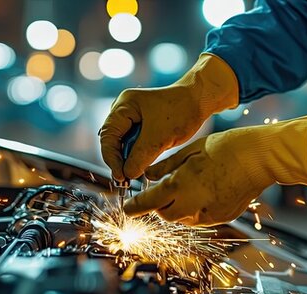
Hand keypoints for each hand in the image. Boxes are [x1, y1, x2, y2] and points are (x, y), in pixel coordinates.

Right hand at [99, 54, 238, 180]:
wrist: (199, 100)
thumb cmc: (181, 111)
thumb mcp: (160, 138)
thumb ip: (140, 157)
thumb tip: (127, 174)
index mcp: (124, 105)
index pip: (107, 136)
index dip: (111, 158)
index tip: (121, 176)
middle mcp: (123, 109)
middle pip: (112, 140)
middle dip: (118, 160)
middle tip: (126, 179)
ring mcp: (131, 116)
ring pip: (122, 143)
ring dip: (127, 158)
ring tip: (133, 174)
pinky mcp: (140, 124)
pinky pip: (132, 142)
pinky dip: (135, 154)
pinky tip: (140, 164)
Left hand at [123, 114, 306, 225]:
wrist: (259, 158)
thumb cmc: (225, 147)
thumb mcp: (190, 151)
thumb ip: (166, 166)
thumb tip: (148, 175)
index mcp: (180, 185)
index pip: (149, 202)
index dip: (135, 207)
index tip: (127, 208)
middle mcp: (192, 204)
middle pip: (164, 214)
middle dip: (159, 205)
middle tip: (161, 191)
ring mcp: (208, 214)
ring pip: (182, 219)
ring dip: (177, 209)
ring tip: (185, 188)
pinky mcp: (222, 217)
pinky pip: (200, 219)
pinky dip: (194, 210)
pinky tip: (202, 193)